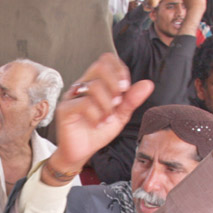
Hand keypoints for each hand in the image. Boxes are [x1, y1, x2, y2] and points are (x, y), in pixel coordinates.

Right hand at [47, 54, 153, 179]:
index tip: (126, 89)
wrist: (81, 152)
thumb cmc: (97, 132)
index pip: (107, 60)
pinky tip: (97, 124)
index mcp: (94, 82)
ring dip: (107, 105)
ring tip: (107, 119)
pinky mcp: (65, 109)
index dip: (120, 71)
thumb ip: (132, 99)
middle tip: (118, 102)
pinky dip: (96, 116)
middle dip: (115, 84)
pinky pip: (84, 104)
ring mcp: (71, 96)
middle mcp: (82, 85)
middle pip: (99, 66)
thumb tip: (148, 84)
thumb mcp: (120, 115)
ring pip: (93, 86)